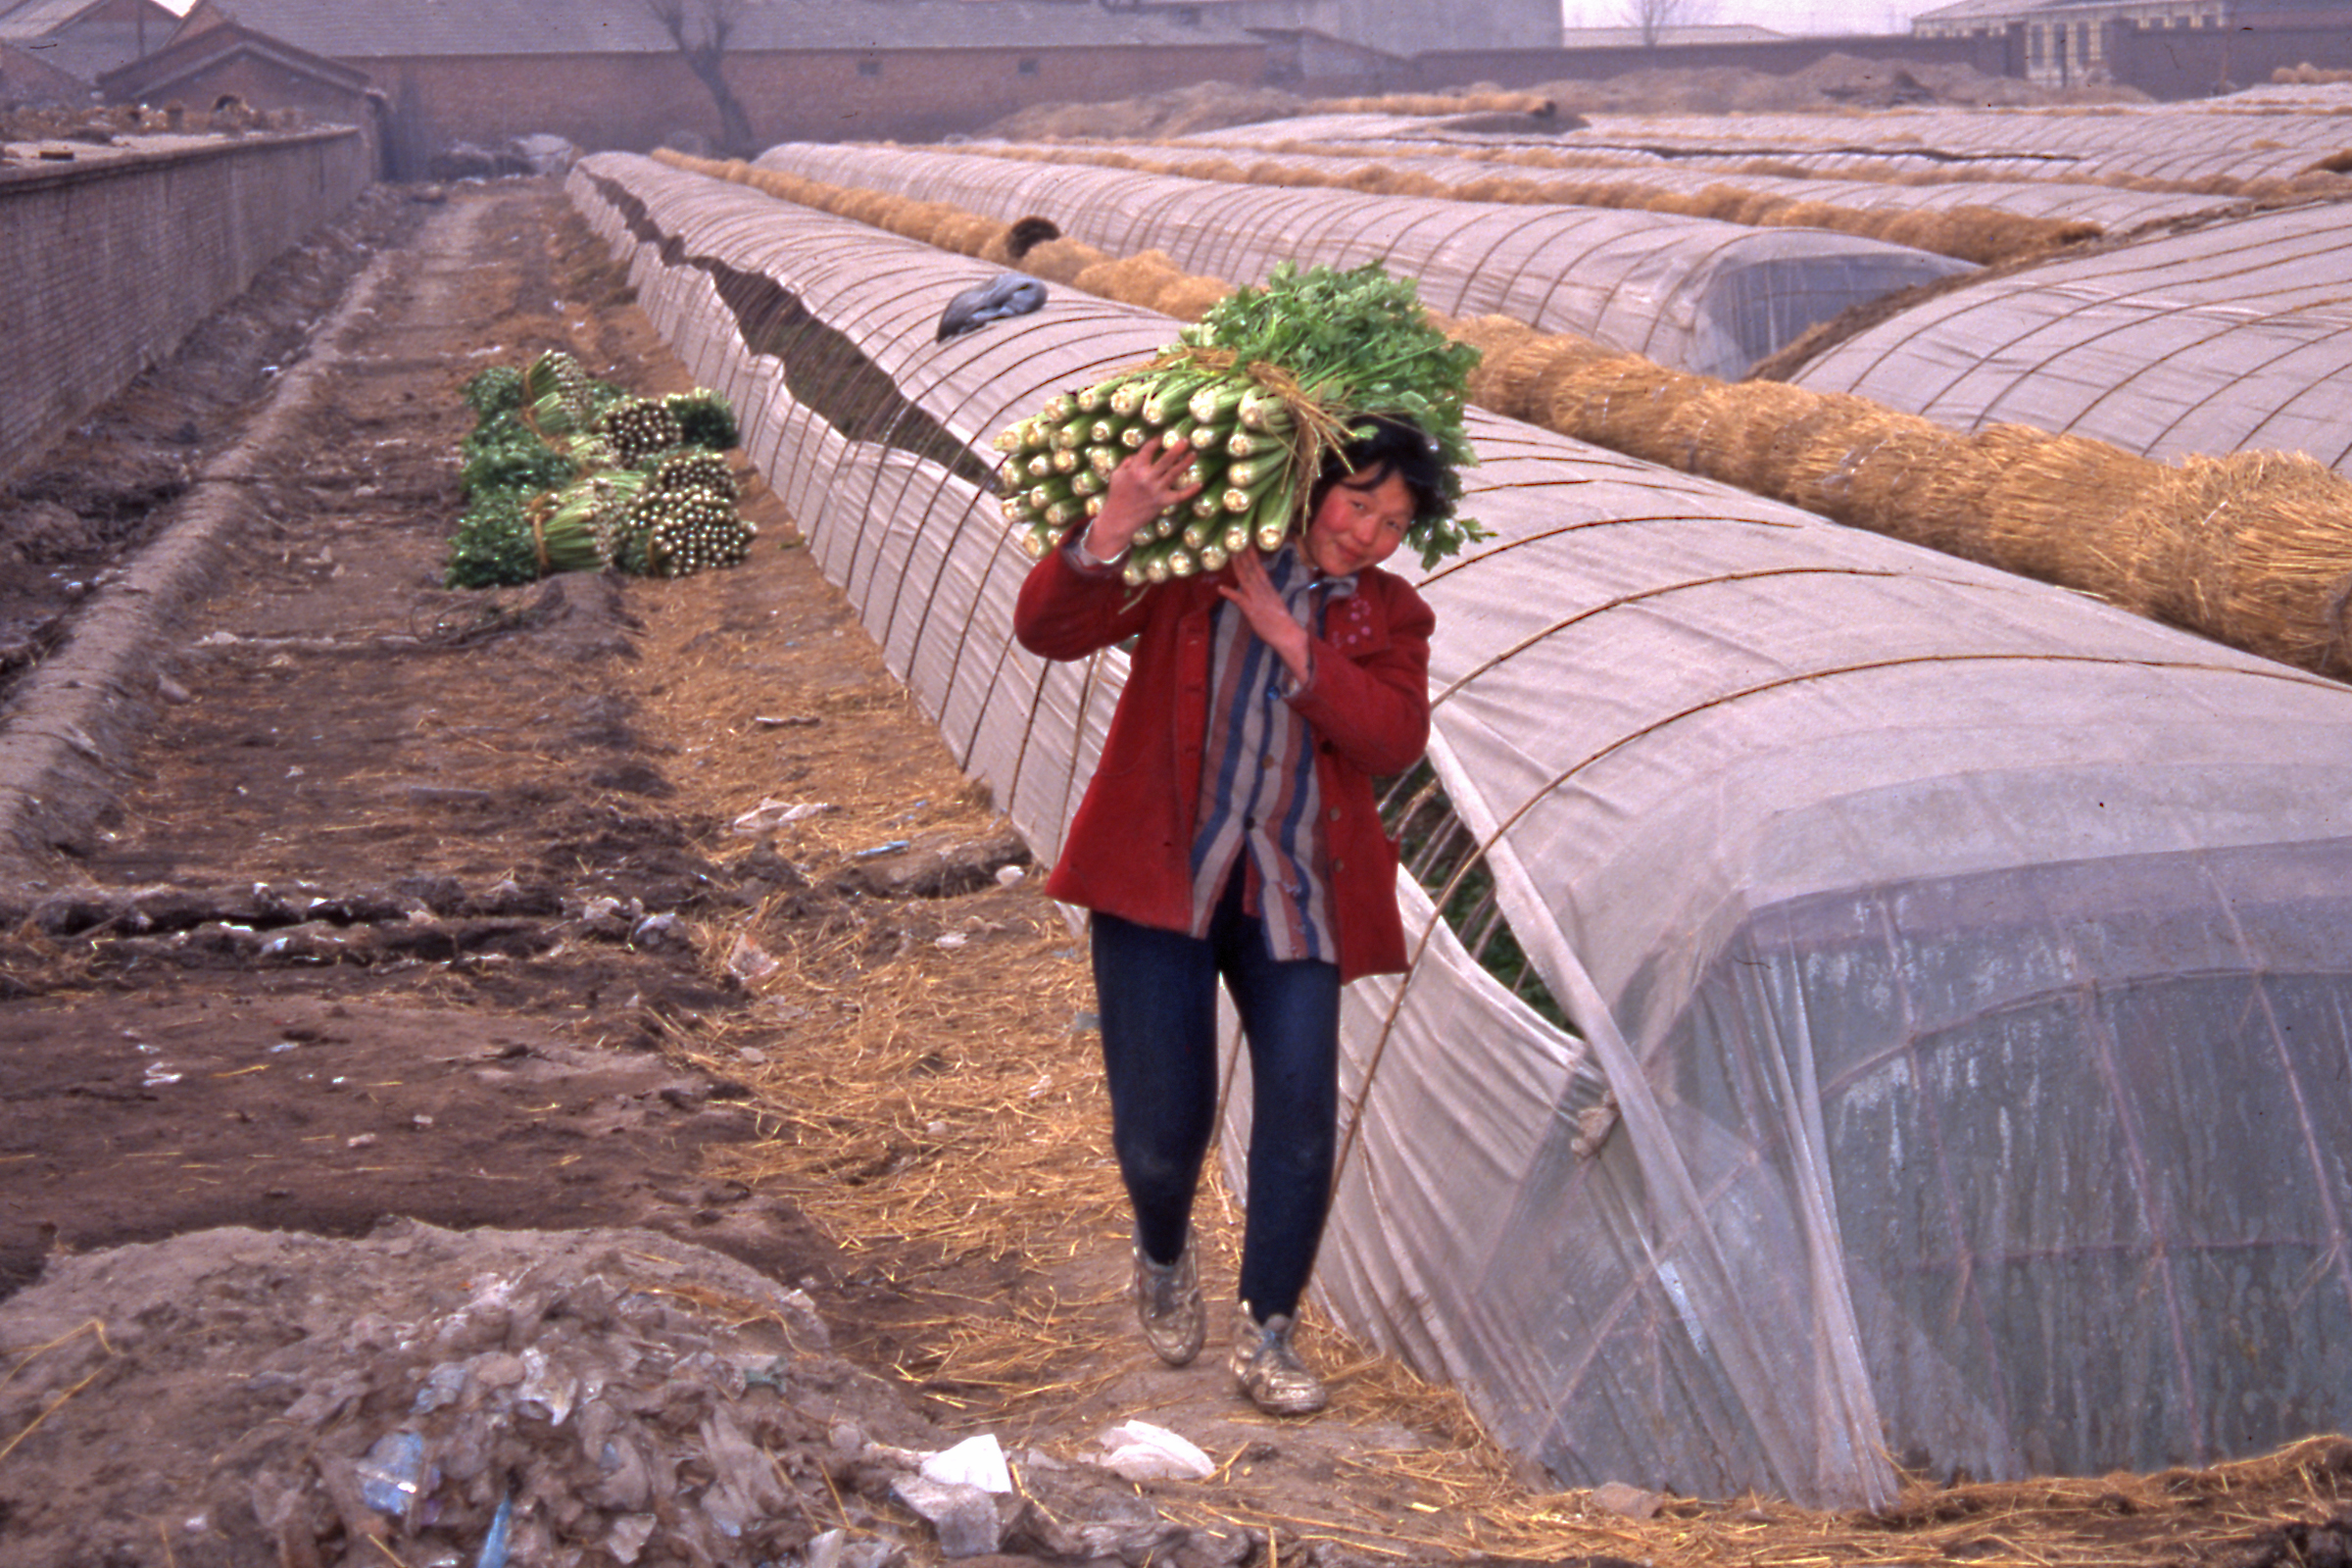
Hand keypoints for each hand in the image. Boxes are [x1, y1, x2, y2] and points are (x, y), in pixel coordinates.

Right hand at [1082, 437, 1198, 561]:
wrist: (1119, 519)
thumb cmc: (1116, 496)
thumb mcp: (1117, 475)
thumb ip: (1127, 462)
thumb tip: (1137, 454)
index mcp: (1135, 469)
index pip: (1148, 450)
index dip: (1156, 441)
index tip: (1163, 437)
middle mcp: (1147, 478)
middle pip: (1165, 459)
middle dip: (1177, 448)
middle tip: (1186, 440)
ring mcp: (1156, 490)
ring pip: (1174, 473)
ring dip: (1185, 463)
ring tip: (1194, 454)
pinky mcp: (1162, 502)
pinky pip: (1179, 496)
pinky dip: (1190, 491)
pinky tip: (1199, 484)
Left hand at [1220, 545, 1311, 683]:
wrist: (1288, 635)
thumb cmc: (1282, 623)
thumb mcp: (1274, 603)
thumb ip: (1265, 594)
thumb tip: (1258, 588)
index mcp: (1268, 588)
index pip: (1259, 567)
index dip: (1251, 555)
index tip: (1246, 542)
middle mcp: (1263, 590)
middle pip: (1252, 569)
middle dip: (1243, 554)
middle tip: (1235, 540)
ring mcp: (1257, 599)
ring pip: (1246, 579)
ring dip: (1238, 566)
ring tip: (1230, 554)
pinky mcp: (1252, 610)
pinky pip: (1240, 600)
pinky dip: (1230, 593)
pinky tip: (1221, 588)